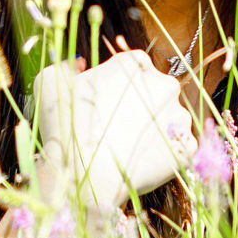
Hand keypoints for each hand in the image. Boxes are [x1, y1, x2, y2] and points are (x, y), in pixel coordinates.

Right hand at [32, 49, 199, 212]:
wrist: (85, 174)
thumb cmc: (64, 125)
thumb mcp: (49, 82)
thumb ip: (66, 65)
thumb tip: (81, 62)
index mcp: (135, 62)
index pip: (135, 67)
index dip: (120, 85)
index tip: (107, 103)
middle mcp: (164, 83)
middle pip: (157, 91)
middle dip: (142, 105)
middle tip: (119, 128)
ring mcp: (179, 116)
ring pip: (170, 119)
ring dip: (155, 129)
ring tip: (130, 148)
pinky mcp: (187, 146)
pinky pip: (178, 146)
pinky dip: (165, 153)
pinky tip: (142, 160)